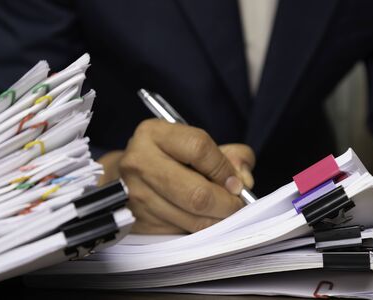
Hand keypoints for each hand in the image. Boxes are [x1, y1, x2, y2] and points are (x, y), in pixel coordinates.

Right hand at [115, 119, 254, 233]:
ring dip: (217, 220)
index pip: (199, 148)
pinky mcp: (138, 222)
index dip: (224, 168)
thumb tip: (244, 181)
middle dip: (226, 204)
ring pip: (191, 218)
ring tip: (223, 212)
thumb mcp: (196, 143)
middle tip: (237, 205)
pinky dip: (200, 229)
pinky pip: (181, 232)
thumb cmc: (170, 157)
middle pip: (196, 193)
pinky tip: (203, 219)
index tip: (236, 182)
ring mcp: (136, 196)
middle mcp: (140, 162)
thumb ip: (230, 155)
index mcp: (154, 133)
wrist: (128, 176)